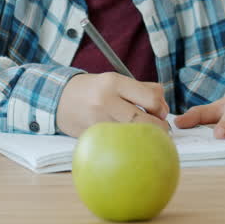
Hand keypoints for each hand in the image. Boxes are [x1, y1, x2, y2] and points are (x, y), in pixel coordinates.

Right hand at [55, 73, 169, 137]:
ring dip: (145, 138)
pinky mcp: (93, 137)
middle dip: (159, 128)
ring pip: (134, 135)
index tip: (160, 112)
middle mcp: (106, 100)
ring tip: (146, 135)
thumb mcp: (116, 80)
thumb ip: (143, 89)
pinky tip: (130, 141)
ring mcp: (98, 121)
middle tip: (160, 129)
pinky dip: (130, 143)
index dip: (162, 108)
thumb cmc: (95, 90)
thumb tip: (164, 108)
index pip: (151, 98)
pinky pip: (120, 143)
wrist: (60, 99)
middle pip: (146, 121)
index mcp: (114, 82)